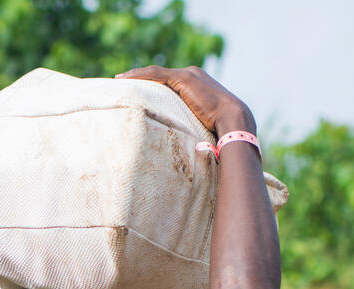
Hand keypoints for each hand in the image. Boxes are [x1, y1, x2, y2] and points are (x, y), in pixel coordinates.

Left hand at [116, 66, 252, 134]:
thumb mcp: (202, 129)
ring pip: (155, 73)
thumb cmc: (223, 133)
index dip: (151, 87)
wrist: (235, 122)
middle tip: (121, 86)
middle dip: (140, 80)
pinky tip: (124, 78)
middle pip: (159, 76)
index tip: (135, 94)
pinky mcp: (184, 78)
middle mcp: (193, 75)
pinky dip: (139, 75)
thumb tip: (188, 150)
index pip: (168, 83)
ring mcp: (189, 75)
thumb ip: (191, 129)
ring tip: (118, 81)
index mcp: (197, 85)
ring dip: (135, 76)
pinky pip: (156, 74)